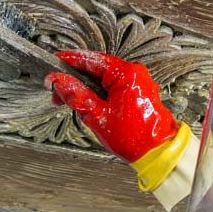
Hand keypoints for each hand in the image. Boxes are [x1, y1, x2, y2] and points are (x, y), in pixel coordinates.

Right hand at [44, 50, 178, 162]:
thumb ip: (75, 95)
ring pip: (104, 78)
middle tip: (56, 88)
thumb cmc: (134, 137)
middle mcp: (134, 73)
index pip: (92, 59)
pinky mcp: (137, 92)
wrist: (158, 152)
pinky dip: (98, 92)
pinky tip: (85, 101)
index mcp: (126, 74)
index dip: (70, 60)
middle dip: (75, 78)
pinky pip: (113, 86)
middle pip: (97, 68)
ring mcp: (138, 82)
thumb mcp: (97, 116)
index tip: (55, 61)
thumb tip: (58, 81)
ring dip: (85, 87)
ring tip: (67, 99)